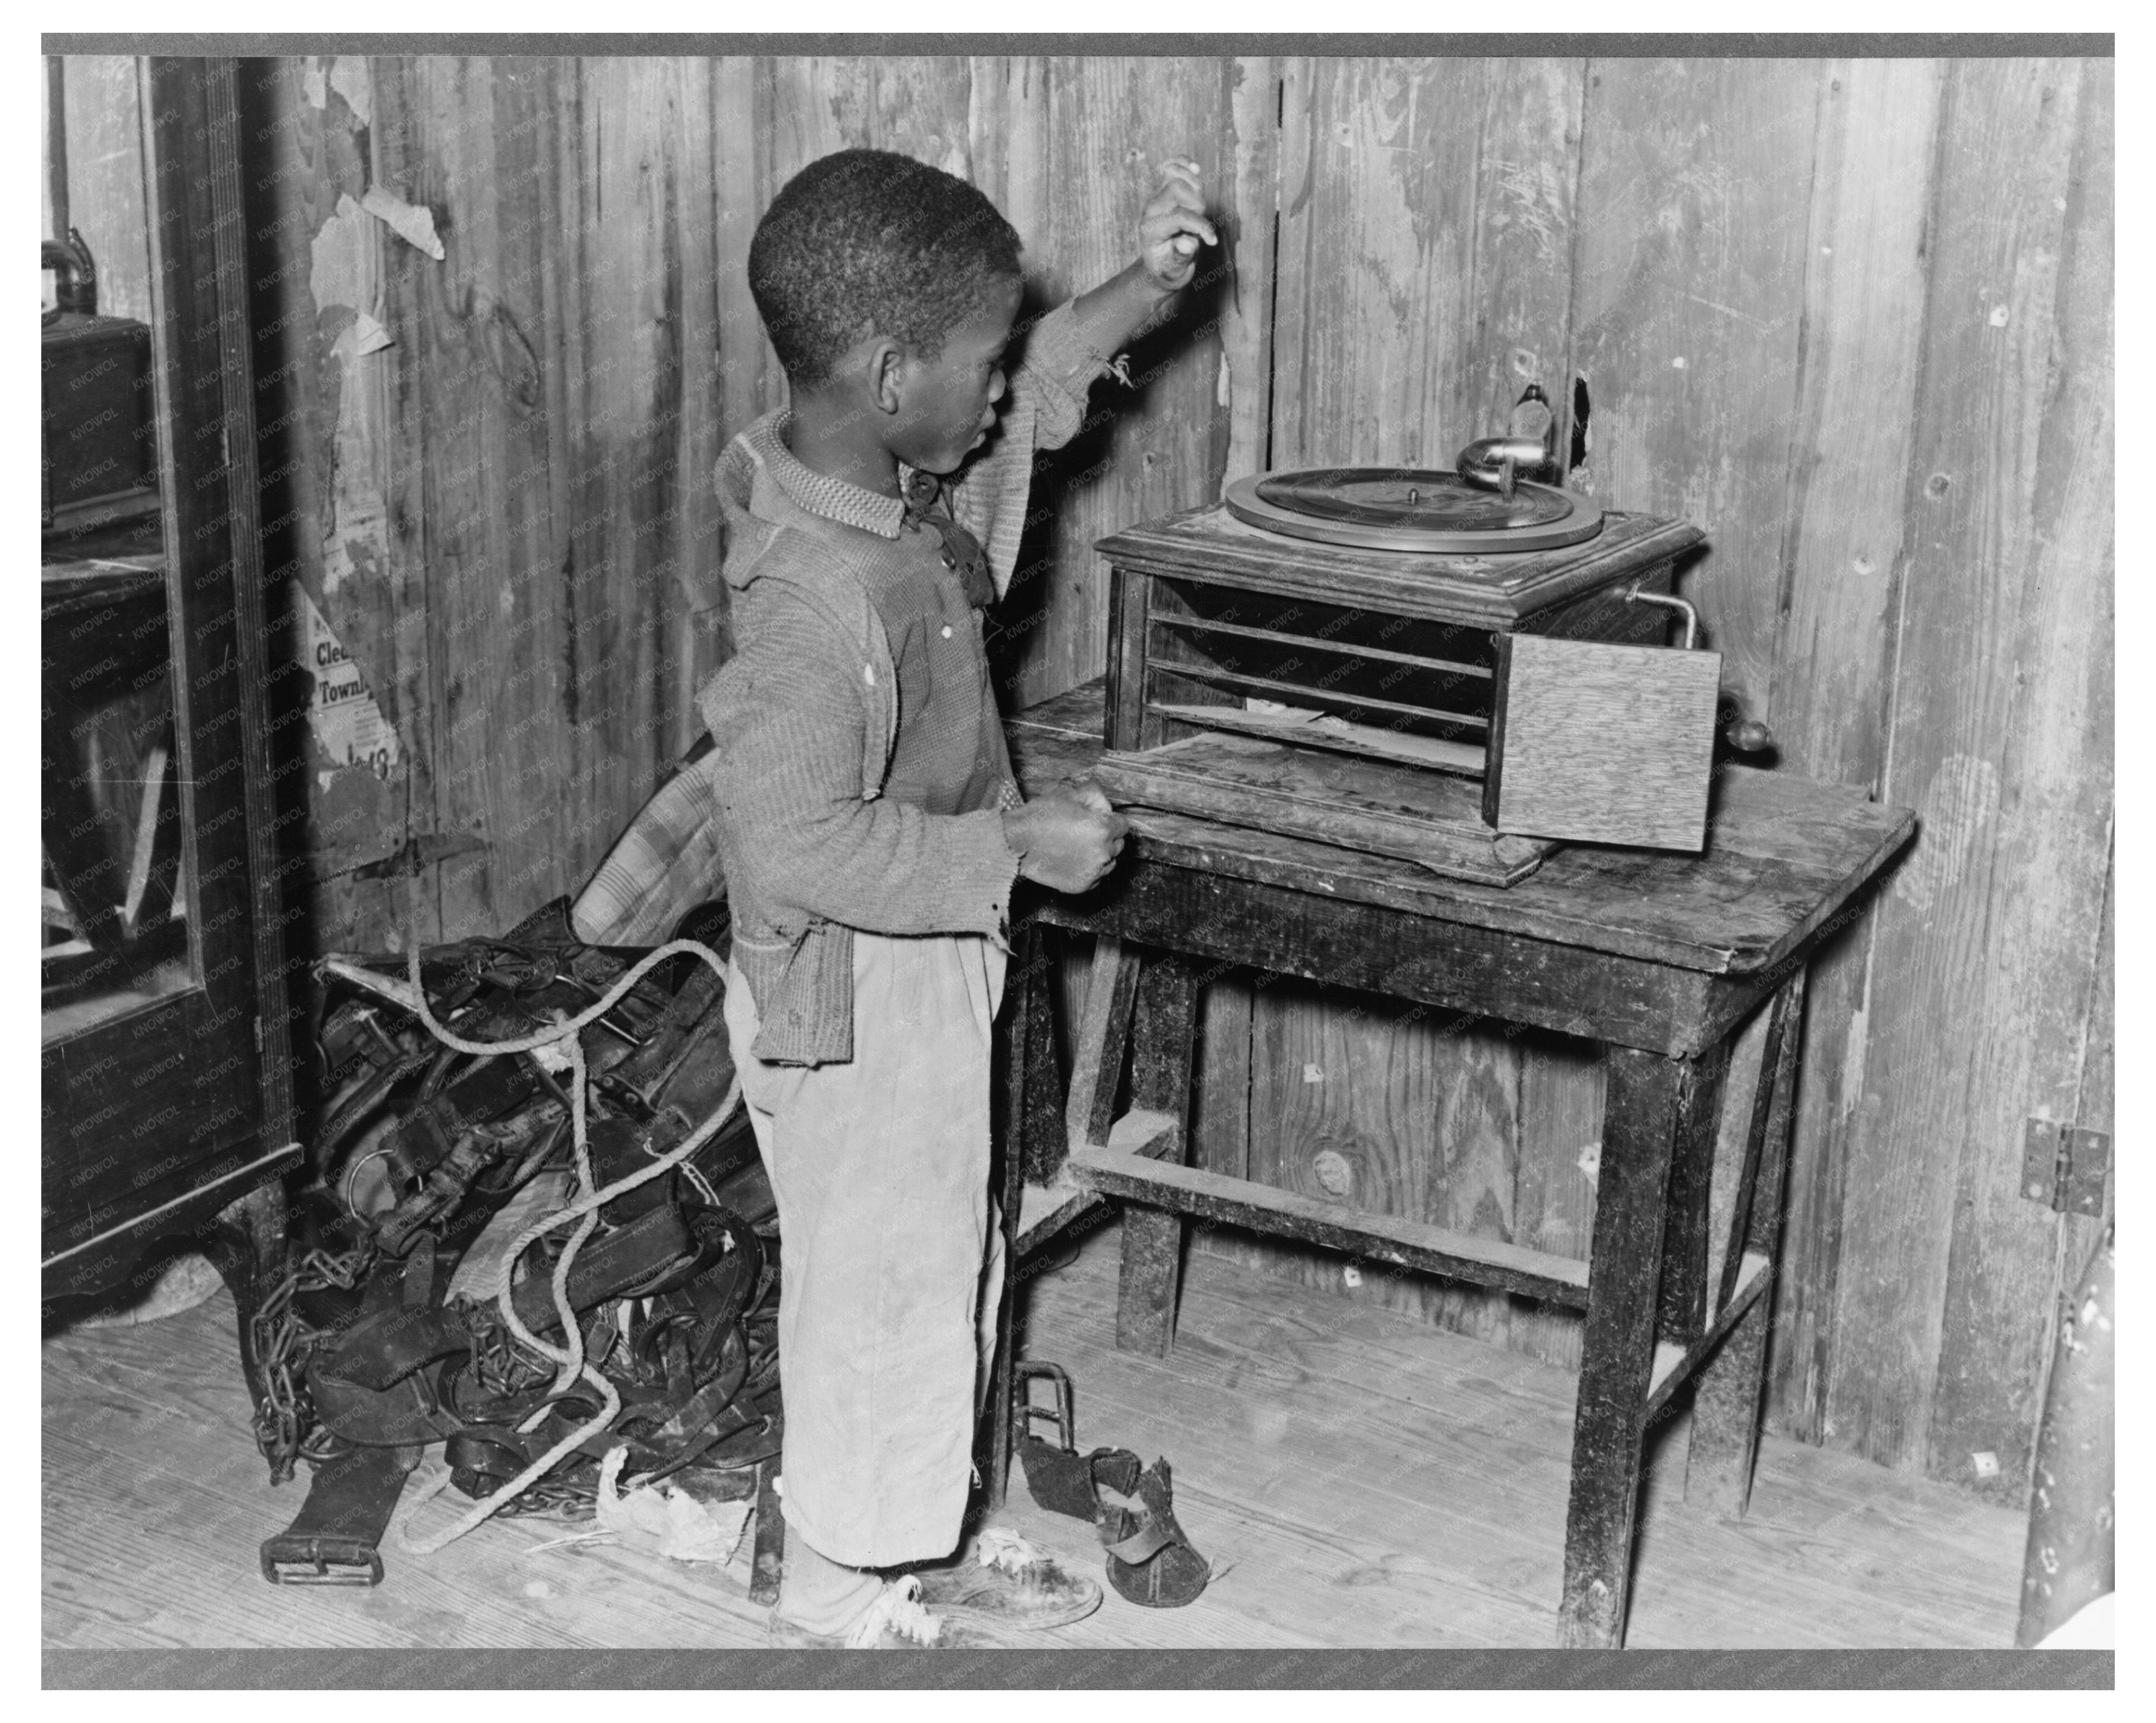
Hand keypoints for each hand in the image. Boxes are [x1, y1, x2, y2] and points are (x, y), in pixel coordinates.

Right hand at [1003, 781, 1129, 893]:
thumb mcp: (1069, 794)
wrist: (1016, 843)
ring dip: (1099, 854)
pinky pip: (1096, 877)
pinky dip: (1088, 869)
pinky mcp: (1082, 886)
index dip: (1110, 819)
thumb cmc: (1041, 816)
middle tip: (1084, 832)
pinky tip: (1072, 859)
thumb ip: (1095, 794)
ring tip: (1077, 846)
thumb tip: (1106, 805)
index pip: (1123, 825)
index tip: (1097, 819)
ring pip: (1109, 862)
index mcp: (1103, 829)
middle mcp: (1103, 853)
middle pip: (1117, 844)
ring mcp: (1093, 872)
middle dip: (1106, 836)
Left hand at [1137, 158, 1217, 293]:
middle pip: (1178, 188)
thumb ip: (1180, 257)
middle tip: (1200, 223)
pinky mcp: (1162, 190)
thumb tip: (1188, 242)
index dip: (1201, 227)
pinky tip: (1195, 168)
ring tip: (1197, 211)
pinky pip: (1170, 165)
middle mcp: (1150, 209)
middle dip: (1197, 205)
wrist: (1161, 265)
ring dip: (1196, 190)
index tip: (1212, 241)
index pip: (1180, 215)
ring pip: (1178, 174)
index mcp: (1151, 230)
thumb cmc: (1169, 269)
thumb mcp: (1174, 271)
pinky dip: (1183, 163)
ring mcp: (1155, 197)